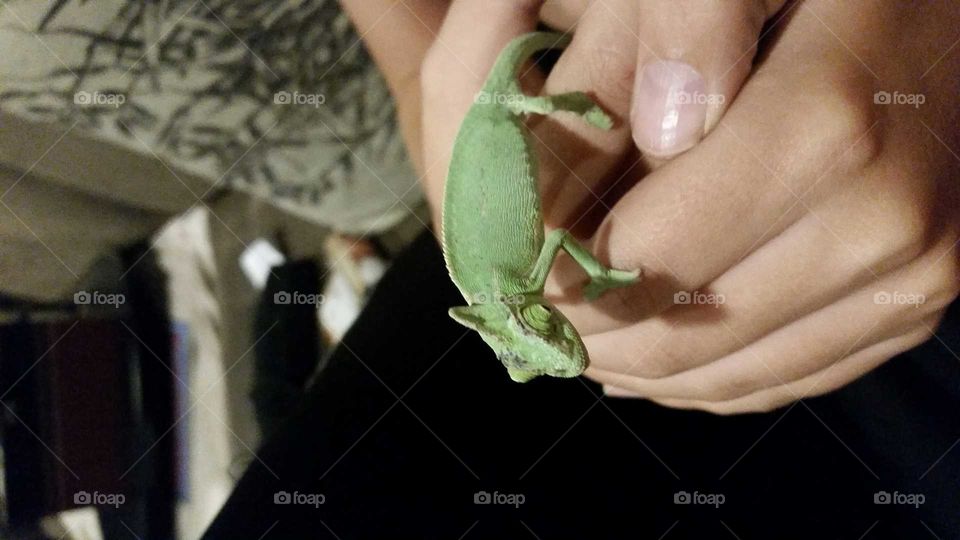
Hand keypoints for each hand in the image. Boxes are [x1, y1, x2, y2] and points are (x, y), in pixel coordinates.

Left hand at [415, 0, 959, 412]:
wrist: (949, 22)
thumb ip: (667, 41)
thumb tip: (624, 146)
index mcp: (823, 128)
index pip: (643, 252)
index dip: (562, 277)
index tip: (514, 274)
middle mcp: (881, 220)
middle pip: (681, 331)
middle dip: (589, 335)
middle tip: (538, 315)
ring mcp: (911, 275)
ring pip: (726, 374)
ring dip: (639, 367)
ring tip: (583, 337)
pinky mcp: (914, 306)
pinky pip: (784, 378)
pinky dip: (705, 377)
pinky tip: (658, 343)